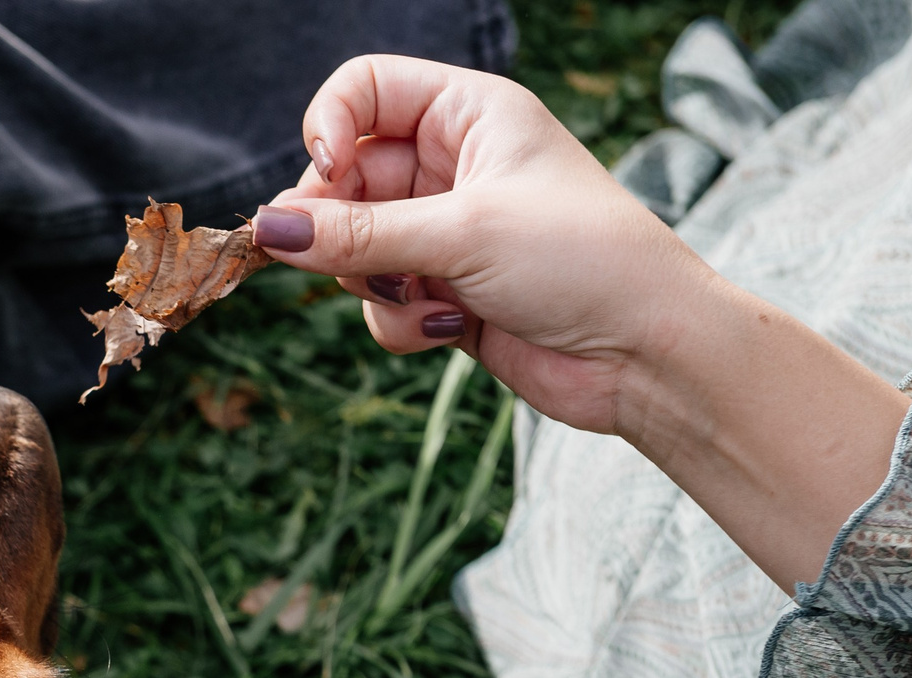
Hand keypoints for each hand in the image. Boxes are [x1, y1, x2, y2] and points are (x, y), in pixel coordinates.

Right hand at [248, 56, 708, 433]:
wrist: (645, 352)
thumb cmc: (581, 260)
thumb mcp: (462, 233)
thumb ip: (356, 234)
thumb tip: (266, 231)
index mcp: (470, 114)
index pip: (363, 90)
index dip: (329, 128)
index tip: (323, 176)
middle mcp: (453, 166)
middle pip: (343, 180)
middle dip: (339, 228)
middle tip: (349, 261)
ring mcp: (445, 233)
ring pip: (353, 251)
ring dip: (376, 283)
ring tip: (428, 296)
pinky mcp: (444, 295)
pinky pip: (380, 303)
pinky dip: (403, 320)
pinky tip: (454, 328)